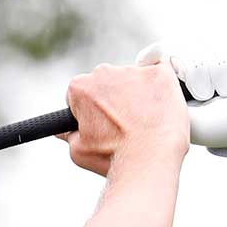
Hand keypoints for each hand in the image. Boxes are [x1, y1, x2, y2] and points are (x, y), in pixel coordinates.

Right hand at [57, 56, 189, 177]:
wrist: (150, 157)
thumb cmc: (113, 156)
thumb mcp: (79, 150)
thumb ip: (68, 134)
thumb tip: (65, 131)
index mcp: (80, 88)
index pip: (81, 93)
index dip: (90, 110)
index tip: (101, 123)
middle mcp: (104, 72)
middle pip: (107, 82)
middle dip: (114, 98)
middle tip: (124, 124)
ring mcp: (134, 70)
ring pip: (133, 79)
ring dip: (137, 95)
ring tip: (144, 122)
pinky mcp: (160, 73)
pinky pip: (160, 73)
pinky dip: (160, 87)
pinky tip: (161, 107)